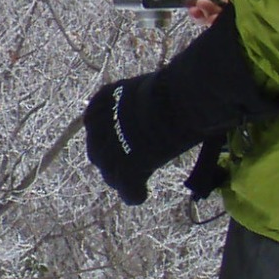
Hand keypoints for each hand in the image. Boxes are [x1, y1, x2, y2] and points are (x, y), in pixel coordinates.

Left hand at [82, 18, 278, 206]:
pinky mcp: (128, 169)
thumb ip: (145, 100)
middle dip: (111, 158)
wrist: (184, 97)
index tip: (119, 140)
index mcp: (104, 100)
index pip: (94, 121)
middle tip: (127, 163)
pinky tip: (141, 194)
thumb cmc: (177, 84)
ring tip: (136, 181)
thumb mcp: (151, 87)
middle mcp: (100, 125)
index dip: (107, 134)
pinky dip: (134, 193)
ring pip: (109, 173)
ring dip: (121, 177)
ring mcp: (112, 149)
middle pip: (97, 150)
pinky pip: (127, 189)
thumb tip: (163, 100)